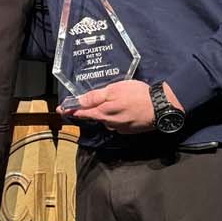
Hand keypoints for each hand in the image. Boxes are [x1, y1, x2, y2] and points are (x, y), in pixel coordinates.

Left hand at [61, 79, 180, 133]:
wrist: (161, 107)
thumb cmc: (137, 95)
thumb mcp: (114, 90)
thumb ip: (95, 97)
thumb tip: (80, 102)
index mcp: (103, 113)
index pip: (82, 113)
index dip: (70, 111)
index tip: (60, 110)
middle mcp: (110, 124)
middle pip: (96, 116)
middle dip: (94, 110)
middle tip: (98, 100)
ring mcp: (121, 128)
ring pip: (109, 120)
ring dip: (109, 113)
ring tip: (120, 100)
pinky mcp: (131, 130)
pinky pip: (120, 123)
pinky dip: (120, 116)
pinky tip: (128, 108)